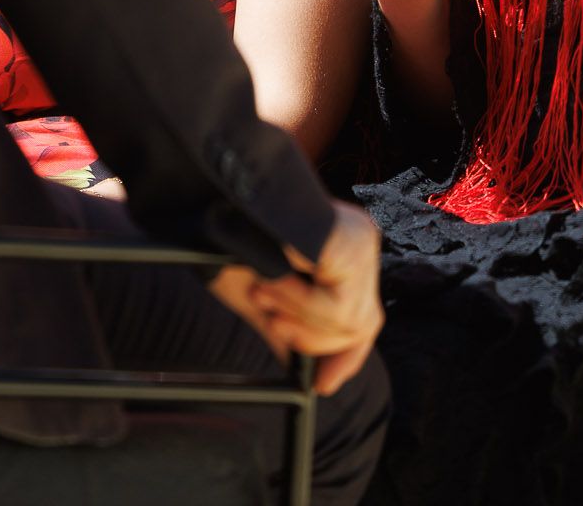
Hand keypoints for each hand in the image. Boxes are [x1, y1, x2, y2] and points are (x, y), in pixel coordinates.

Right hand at [243, 200, 385, 395]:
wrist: (218, 196)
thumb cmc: (232, 234)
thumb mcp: (259, 291)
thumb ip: (281, 327)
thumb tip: (294, 366)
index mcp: (346, 253)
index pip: (365, 318)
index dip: (345, 357)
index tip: (321, 385)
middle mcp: (361, 244)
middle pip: (360, 326)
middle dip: (309, 337)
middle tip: (267, 317)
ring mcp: (362, 239)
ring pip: (346, 322)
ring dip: (294, 316)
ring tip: (262, 290)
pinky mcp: (352, 243)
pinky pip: (335, 307)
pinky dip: (297, 302)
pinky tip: (275, 276)